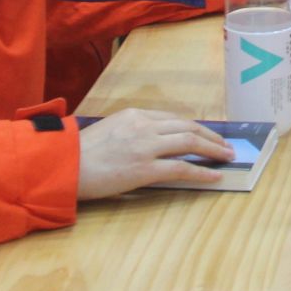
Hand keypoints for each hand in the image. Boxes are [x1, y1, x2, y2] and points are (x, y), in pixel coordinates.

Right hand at [77, 109, 233, 198]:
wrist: (63, 166)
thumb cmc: (80, 153)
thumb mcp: (109, 130)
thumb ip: (131, 131)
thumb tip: (151, 142)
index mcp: (135, 114)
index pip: (173, 119)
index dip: (194, 128)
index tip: (205, 135)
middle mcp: (144, 125)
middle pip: (187, 127)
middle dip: (210, 136)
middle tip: (225, 145)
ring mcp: (146, 146)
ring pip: (189, 142)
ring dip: (212, 149)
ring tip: (226, 157)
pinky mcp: (145, 169)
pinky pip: (182, 168)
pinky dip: (202, 171)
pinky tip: (214, 175)